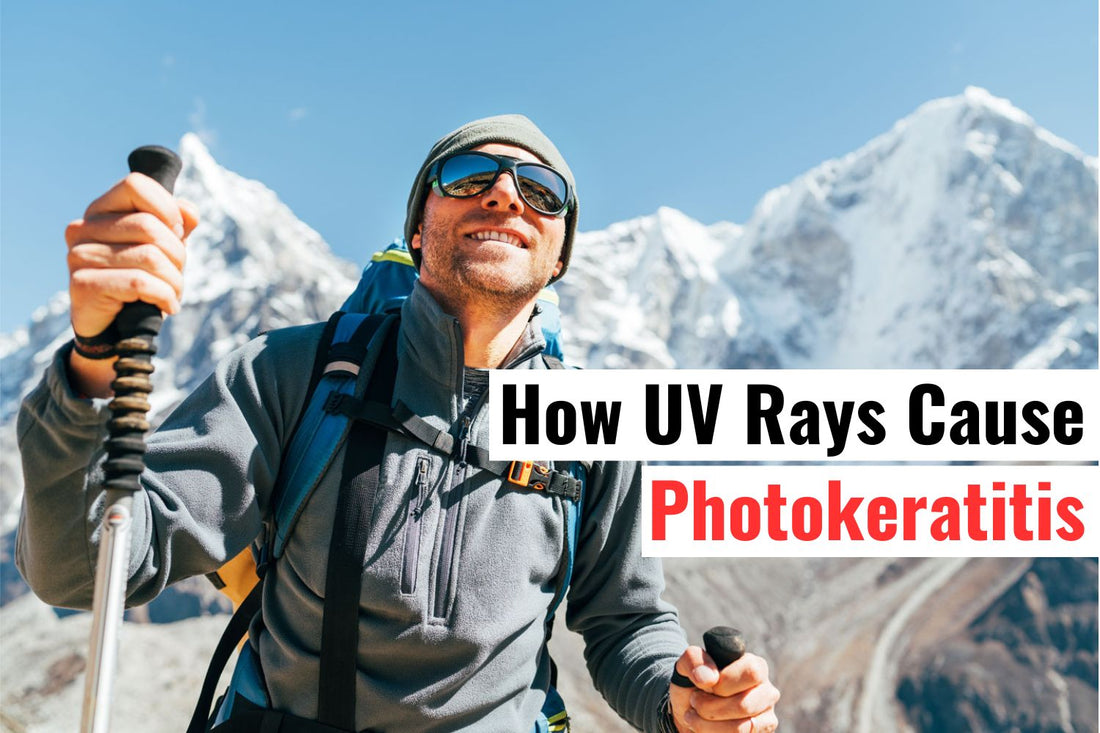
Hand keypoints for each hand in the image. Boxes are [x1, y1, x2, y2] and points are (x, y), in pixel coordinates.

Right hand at [65, 172, 198, 395]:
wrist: (115, 330)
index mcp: (102, 210)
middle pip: (150, 225)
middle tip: (177, 274)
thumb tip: (190, 211)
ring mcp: (79, 255)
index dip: (167, 208)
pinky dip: (164, 296)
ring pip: (150, 256)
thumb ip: (177, 225)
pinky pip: (140, 283)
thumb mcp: (164, 249)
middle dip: (178, 255)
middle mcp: (83, 228)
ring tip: (172, 293)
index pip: (136, 185)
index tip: (178, 232)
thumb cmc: (140, 282)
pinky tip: (167, 306)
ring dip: (174, 281)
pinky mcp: (82, 284)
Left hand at [669, 646, 779, 731]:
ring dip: (707, 725)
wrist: (689, 711)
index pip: (751, 673)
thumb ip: (694, 660)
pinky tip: (704, 728)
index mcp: (756, 666)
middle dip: (710, 707)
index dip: (724, 682)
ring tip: (693, 716)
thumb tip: (709, 678)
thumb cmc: (693, 684)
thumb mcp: (687, 665)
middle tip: (694, 702)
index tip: (704, 685)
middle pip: (745, 705)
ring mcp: (766, 717)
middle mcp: (767, 692)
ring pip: (742, 729)